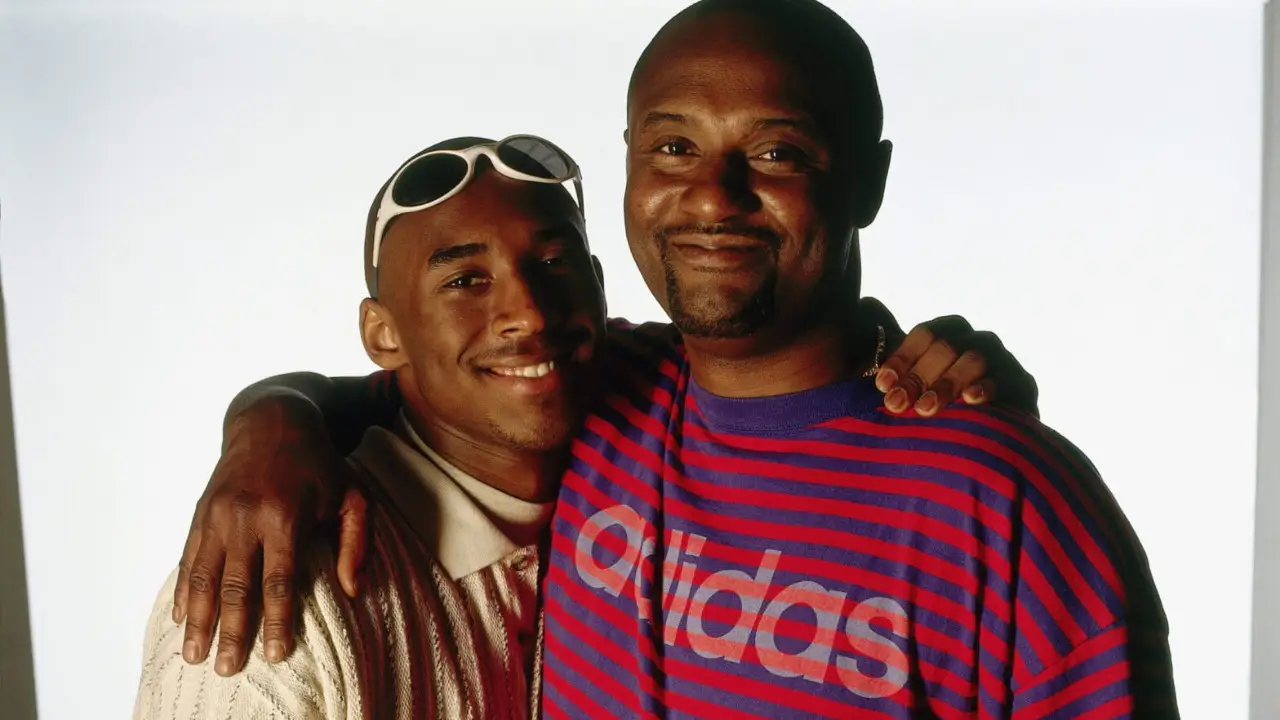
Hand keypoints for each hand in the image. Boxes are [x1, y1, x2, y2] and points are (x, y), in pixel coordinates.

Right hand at [173, 396, 368, 675]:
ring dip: (199, 620)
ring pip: (205, 578)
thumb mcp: (354, 494)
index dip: (278, 621)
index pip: (280, 581)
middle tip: (228, 669)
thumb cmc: (321, 463)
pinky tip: (181, 618)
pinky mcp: (201, 513)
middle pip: (237, 587)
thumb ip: (358, 543)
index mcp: (285, 516)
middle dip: (232, 632)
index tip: (277, 654)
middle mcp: (245, 517)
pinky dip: (184, 590)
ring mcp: (217, 515)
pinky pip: (188, 558)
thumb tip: (355, 591)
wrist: (272, 418)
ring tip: (195, 655)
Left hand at [874, 314, 1038, 416]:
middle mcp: (976, 341)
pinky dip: (987, 388)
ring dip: (946, 384)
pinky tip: (970, 400)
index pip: (925, 334)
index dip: (902, 358)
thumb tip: (867, 325)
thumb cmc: (940, 406)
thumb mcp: (913, 386)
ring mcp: (1001, 359)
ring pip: (974, 358)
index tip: (882, 385)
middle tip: (896, 404)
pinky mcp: (1022, 384)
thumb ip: (895, 370)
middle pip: (946, 346)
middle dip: (918, 376)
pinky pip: (1006, 380)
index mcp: (949, 334)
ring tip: (925, 409)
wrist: (990, 435)